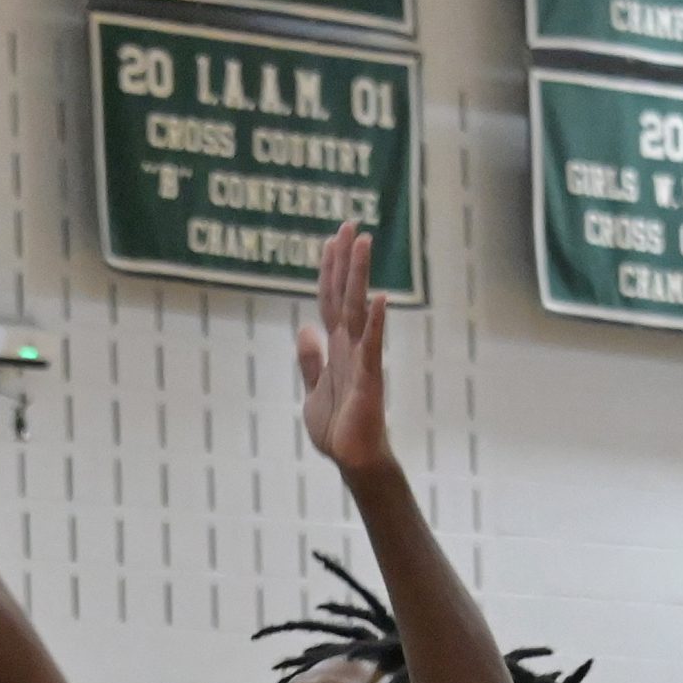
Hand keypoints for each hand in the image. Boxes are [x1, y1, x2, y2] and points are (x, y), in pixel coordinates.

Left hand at [295, 222, 392, 473]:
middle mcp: (350, 346)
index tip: (331, 239)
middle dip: (345, 260)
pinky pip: (372, 345)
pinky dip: (375, 321)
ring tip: (363, 243)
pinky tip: (379, 297)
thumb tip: (304, 328)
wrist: (353, 459)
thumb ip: (310, 360)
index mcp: (336, 347)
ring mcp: (361, 359)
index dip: (328, 270)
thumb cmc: (338, 428)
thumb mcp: (313, 390)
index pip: (330, 300)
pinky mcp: (369, 379)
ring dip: (359, 275)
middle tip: (349, 223)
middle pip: (345, 294)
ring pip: (358, 309)